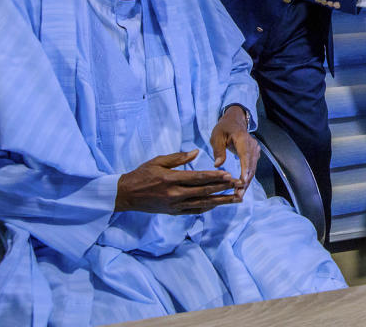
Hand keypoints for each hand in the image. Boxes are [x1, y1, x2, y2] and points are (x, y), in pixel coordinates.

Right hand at [115, 150, 241, 214]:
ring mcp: (175, 205)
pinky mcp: (173, 212)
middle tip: (239, 186)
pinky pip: (194, 210)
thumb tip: (196, 152)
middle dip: (223, 188)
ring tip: (236, 199)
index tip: (229, 175)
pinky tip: (218, 204)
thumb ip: (178, 158)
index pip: (198, 178)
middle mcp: (174, 194)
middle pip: (204, 191)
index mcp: (171, 179)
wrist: (126, 195)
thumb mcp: (158, 161)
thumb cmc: (142, 174)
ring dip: (221, 201)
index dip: (215, 177)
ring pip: (202, 204)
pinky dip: (207, 208)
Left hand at [210, 105, 260, 196]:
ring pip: (252, 169)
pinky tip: (241, 188)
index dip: (245, 168)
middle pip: (250, 165)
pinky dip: (247, 179)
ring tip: (239, 195)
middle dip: (245, 181)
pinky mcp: (254, 156)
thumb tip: (218, 164)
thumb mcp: (217, 136)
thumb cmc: (224, 128)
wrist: (235, 121)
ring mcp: (255, 150)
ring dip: (246, 182)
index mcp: (242, 139)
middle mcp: (252, 145)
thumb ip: (218, 150)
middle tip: (238, 195)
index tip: (243, 181)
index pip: (245, 155)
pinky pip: (252, 168)